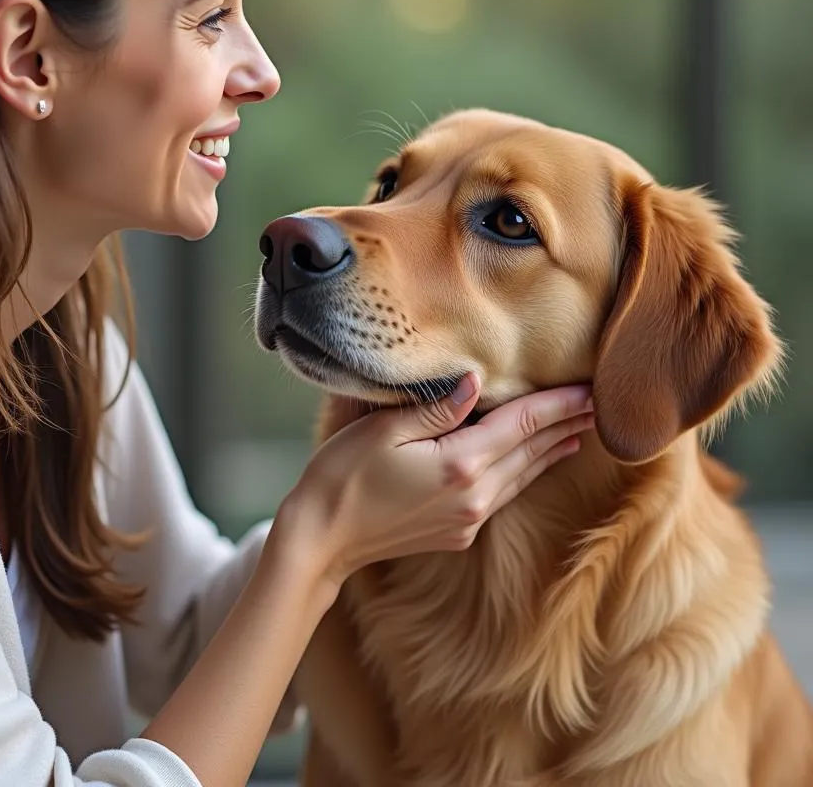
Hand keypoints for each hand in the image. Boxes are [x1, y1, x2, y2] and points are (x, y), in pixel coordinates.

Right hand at [278, 375, 593, 589]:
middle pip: (531, 452)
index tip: (590, 390)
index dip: (557, 405)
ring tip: (576, 434)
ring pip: (522, 477)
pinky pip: (502, 495)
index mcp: (460, 464)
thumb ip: (436, 409)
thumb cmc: (343, 476)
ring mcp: (467, 520)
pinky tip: (530, 465)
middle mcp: (474, 496)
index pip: (522, 425)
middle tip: (599, 407)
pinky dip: (524, 473)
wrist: (321, 539)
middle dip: (566, 427)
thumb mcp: (382, 430)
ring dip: (551, 452)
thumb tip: (476, 383)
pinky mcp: (456, 533)